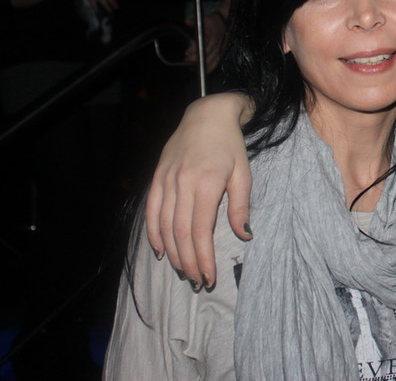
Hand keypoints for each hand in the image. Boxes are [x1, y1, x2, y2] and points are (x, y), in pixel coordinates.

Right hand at [145, 92, 252, 289]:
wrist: (207, 115)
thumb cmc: (230, 145)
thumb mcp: (244, 173)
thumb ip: (240, 205)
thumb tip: (244, 235)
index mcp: (206, 184)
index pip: (201, 230)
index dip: (203, 257)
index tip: (209, 276)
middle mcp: (182, 184)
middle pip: (180, 233)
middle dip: (188, 261)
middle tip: (196, 281)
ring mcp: (166, 180)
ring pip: (164, 225)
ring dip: (172, 252)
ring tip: (182, 271)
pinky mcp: (157, 177)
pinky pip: (151, 210)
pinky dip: (153, 232)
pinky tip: (160, 249)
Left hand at [183, 10, 225, 72]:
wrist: (226, 21)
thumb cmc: (214, 21)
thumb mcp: (204, 19)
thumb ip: (194, 22)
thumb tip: (186, 21)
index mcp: (212, 34)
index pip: (203, 44)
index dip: (194, 49)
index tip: (187, 52)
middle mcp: (216, 43)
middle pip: (206, 54)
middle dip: (196, 59)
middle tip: (186, 60)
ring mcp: (220, 48)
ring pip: (212, 59)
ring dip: (202, 65)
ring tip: (192, 67)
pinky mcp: (222, 52)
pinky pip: (217, 61)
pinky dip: (212, 67)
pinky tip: (205, 71)